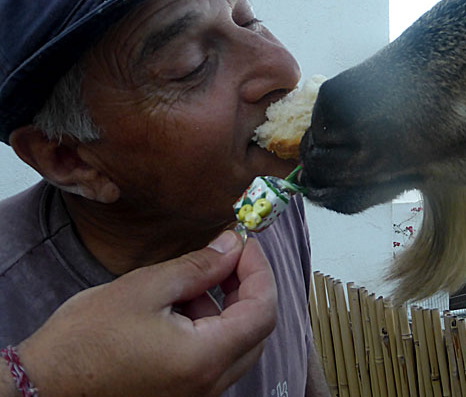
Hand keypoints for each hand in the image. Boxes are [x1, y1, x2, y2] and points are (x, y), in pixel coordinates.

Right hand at [9, 231, 275, 396]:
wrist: (41, 387)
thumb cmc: (85, 340)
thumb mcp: (145, 288)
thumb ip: (199, 266)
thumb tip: (234, 245)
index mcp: (204, 358)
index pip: (263, 311)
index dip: (260, 272)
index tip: (245, 244)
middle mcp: (209, 384)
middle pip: (256, 331)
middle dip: (247, 287)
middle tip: (226, 256)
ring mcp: (197, 394)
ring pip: (237, 345)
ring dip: (226, 307)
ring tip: (189, 282)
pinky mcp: (181, 394)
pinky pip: (214, 358)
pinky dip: (209, 328)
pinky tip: (178, 307)